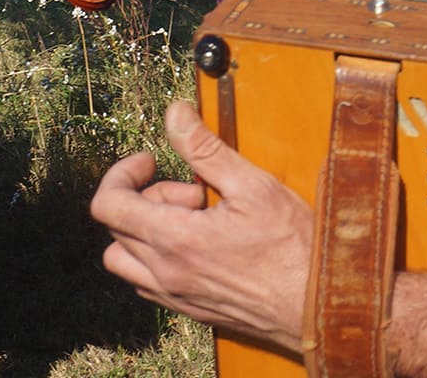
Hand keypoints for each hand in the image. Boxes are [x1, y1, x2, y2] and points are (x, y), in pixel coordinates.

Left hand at [90, 101, 311, 353]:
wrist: (319, 307)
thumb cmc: (293, 249)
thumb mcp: (252, 186)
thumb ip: (205, 149)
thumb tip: (175, 114)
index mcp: (174, 240)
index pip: (107, 205)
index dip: (122, 173)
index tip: (150, 161)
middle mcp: (165, 274)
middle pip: (116, 227)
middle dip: (147, 197)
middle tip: (194, 190)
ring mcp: (174, 297)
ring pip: (125, 259)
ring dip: (146, 231)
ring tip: (192, 219)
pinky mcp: (189, 310)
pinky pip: (147, 281)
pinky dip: (158, 256)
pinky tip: (199, 242)